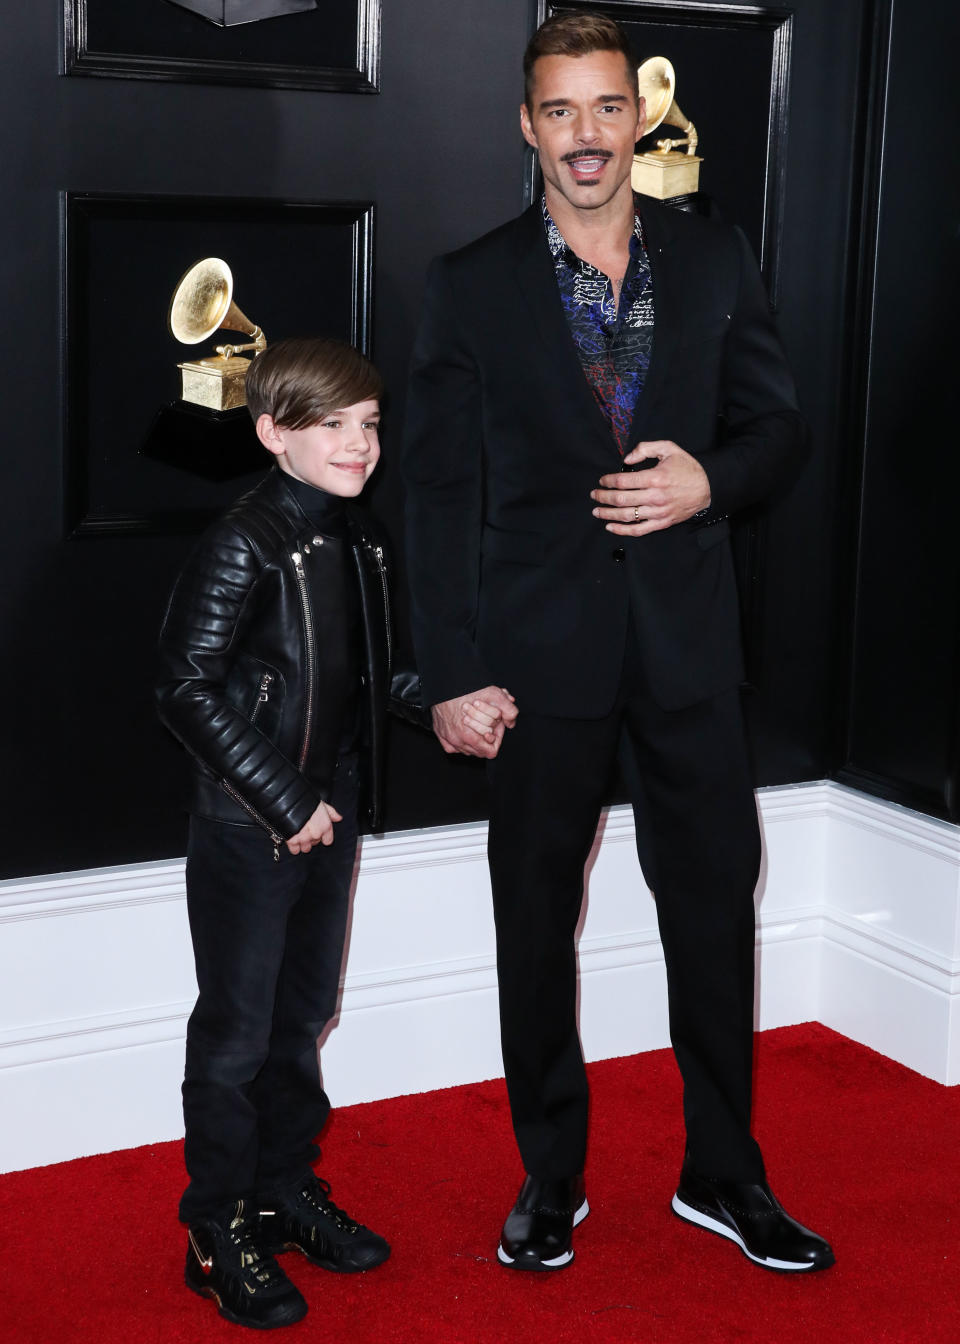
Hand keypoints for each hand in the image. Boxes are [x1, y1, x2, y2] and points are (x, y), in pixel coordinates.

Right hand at [286, 800, 342, 854]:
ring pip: (305, 848)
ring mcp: (304, 838)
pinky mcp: (292, 841)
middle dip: (311, 838)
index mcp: (325, 826)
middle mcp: (316, 834)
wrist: (290, 801)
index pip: (328, 841)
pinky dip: (293, 846)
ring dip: (302, 843)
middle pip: (315, 843)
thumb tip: (338, 818)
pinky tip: (292, 839)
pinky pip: (295, 850)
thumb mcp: (322, 804)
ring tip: (298, 834)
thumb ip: (331, 813)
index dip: (323, 837)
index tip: (318, 833)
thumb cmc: (306, 801)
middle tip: (305, 830)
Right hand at [432, 686, 517, 758]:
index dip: (496, 739)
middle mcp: (456, 739)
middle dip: (486, 739)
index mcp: (469, 735)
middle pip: (479, 752)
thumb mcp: (494, 695)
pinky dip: (460, 742)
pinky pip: (452, 747)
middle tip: (487, 724)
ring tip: (476, 724)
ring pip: (466, 750)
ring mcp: (447, 738)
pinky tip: (464, 731)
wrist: (445, 682)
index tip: (495, 728)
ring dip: (474, 740)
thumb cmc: (465, 688)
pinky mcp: (440, 734)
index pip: (490, 752)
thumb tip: (511, 722)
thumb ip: (509, 710)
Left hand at [590, 439, 710, 537]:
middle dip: (603, 497)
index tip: (602, 481)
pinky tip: (610, 527)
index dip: (608, 481)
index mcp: (655, 478)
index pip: (623, 481)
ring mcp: (658, 512)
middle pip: (621, 499)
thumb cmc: (687, 468)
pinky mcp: (662, 523)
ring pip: (626, 516)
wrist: (708, 488)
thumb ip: (645, 448)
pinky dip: (622, 531)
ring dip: (608, 514)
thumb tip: (627, 458)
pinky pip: (638, 530)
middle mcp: (655, 497)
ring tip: (597, 511)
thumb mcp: (669, 449)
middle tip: (594, 495)